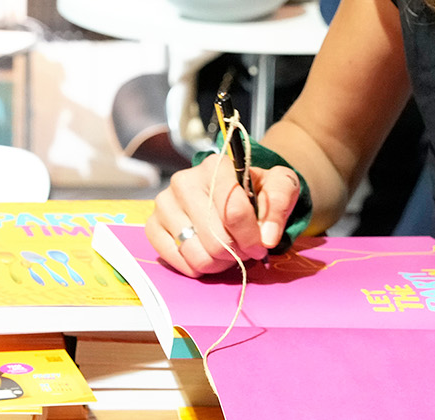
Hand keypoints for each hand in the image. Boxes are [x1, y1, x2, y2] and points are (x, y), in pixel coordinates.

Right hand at [148, 153, 299, 276]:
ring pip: (194, 251)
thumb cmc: (257, 190)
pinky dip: (194, 267)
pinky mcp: (153, 224)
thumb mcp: (281, 187)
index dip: (251, 237)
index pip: (233, 211)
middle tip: (244, 250)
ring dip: (217, 263)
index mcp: (216, 166)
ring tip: (227, 253)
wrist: (236, 191)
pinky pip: (173, 258)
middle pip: (214, 237)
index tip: (262, 245)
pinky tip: (207, 257)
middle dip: (236, 252)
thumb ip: (279, 206)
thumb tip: (267, 238)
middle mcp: (184, 181)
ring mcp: (164, 203)